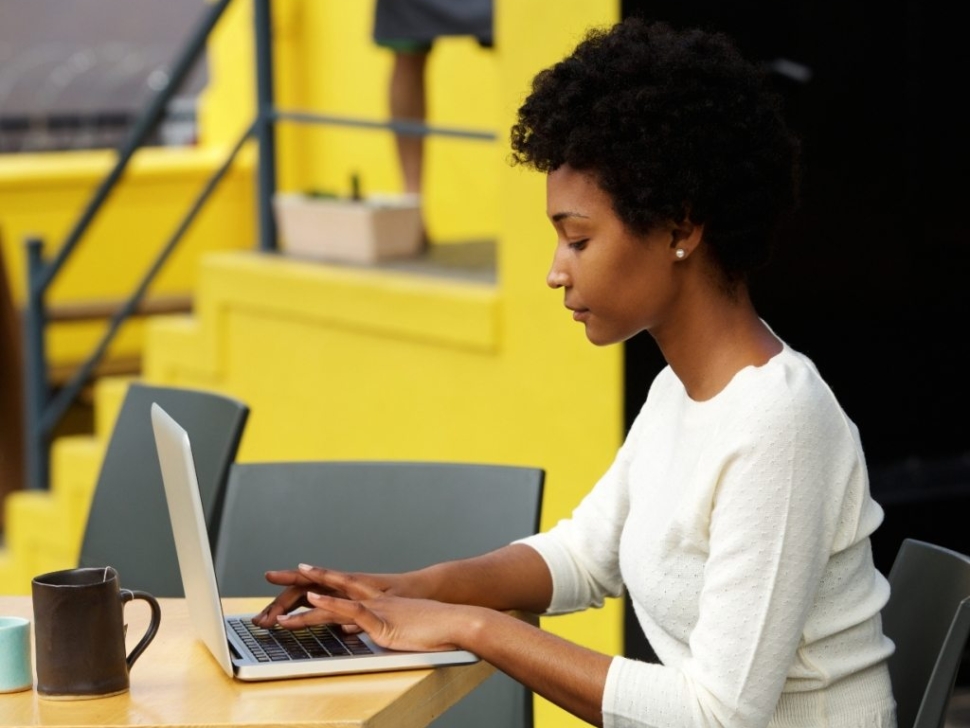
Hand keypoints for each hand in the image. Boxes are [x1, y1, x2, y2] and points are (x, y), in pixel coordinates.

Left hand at [265, 564, 481, 652]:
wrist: (453, 619)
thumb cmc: (426, 626)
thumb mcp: (389, 625)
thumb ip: (365, 623)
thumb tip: (345, 627)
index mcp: (367, 598)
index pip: (331, 586)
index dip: (307, 582)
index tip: (285, 578)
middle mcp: (368, 595)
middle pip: (325, 583)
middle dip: (296, 580)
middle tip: (269, 575)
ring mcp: (374, 605)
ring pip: (333, 596)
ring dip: (305, 597)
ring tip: (282, 597)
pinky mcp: (382, 618)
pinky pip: (352, 608)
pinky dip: (332, 602)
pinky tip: (316, 599)